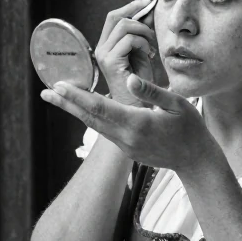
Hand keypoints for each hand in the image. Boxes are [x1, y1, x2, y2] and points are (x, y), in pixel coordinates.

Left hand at [42, 75, 217, 174]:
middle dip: (67, 104)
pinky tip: (83, 109)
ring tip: (57, 98)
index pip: (100, 107)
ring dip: (75, 111)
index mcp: (137, 123)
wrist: (195, 161)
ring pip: (94, 125)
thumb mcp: (177, 104)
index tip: (60, 86)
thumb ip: (151, 91)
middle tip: (46, 92)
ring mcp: (125, 146)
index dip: (78, 96)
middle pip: (90, 118)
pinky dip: (91, 118)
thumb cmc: (190, 129)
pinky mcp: (126, 150)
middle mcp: (126, 137)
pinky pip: (104, 131)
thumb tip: (128, 80)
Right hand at [95, 0, 165, 107]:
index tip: (147, 4)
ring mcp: (104, 55)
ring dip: (143, 31)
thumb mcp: (142, 52)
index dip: (131, 7)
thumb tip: (148, 10)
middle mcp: (101, 49)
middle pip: (115, 16)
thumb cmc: (142, 83)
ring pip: (124, 25)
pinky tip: (148, 54)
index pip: (114, 16)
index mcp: (107, 45)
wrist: (139, 105)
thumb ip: (142, 33)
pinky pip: (129, 40)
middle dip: (137, 15)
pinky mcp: (110, 62)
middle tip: (151, 26)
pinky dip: (143, 43)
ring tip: (150, 45)